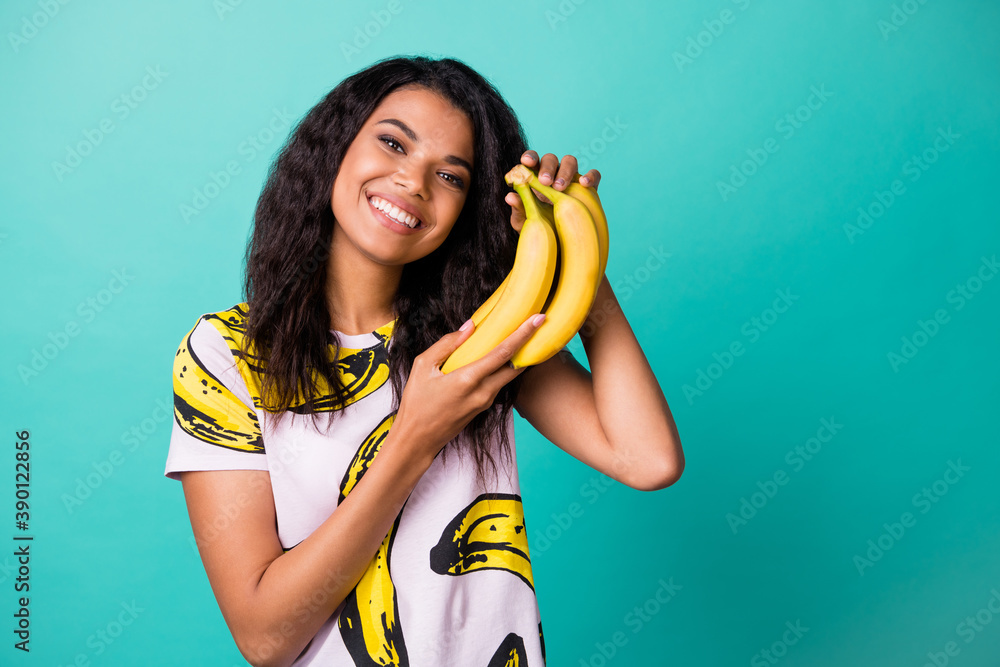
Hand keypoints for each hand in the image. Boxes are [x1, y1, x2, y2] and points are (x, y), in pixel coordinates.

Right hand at [391, 313, 546, 462]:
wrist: (417, 440)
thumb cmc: (416, 403)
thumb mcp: (422, 366)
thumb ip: (447, 344)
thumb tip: (470, 326)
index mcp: (468, 380)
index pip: (503, 353)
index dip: (523, 334)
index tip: (538, 319)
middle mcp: (483, 393)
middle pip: (515, 365)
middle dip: (529, 345)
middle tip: (538, 325)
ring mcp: (485, 402)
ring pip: (508, 376)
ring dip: (518, 357)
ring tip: (522, 337)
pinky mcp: (483, 408)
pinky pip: (499, 384)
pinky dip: (504, 369)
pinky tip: (500, 358)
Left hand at [505, 150, 601, 231]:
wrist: (559, 245)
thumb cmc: (538, 229)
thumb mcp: (524, 222)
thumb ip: (518, 208)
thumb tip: (509, 197)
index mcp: (535, 177)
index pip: (532, 160)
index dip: (530, 157)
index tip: (526, 162)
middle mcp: (553, 173)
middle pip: (551, 159)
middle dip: (547, 168)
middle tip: (545, 182)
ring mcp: (571, 179)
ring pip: (570, 162)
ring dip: (565, 171)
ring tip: (560, 187)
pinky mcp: (588, 187)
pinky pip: (594, 175)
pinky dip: (590, 176)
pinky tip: (584, 184)